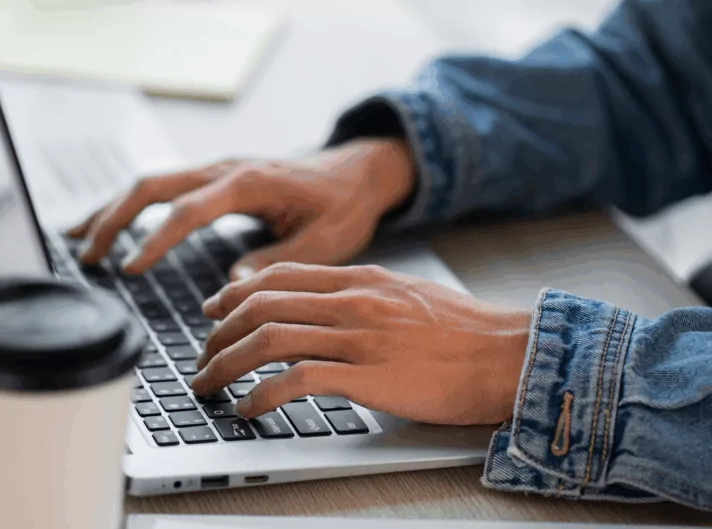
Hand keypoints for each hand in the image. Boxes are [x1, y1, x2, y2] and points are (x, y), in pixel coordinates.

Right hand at [68, 139, 414, 279]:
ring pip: (151, 183)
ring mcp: (218, 170)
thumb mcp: (324, 242)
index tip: (128, 270)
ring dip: (112, 209)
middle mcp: (227, 169)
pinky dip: (131, 206)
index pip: (189, 211)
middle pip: (154, 186)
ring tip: (77, 239)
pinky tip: (109, 223)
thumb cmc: (345, 206)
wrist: (358, 173)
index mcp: (250, 183)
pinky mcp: (216, 178)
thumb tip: (231, 288)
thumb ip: (276, 262)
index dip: (155, 241)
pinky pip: (164, 188)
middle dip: (114, 220)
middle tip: (87, 257)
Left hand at [190, 263, 532, 425]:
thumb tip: (327, 308)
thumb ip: (363, 297)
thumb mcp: (407, 296)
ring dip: (227, 364)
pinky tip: (249, 407)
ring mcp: (358, 337)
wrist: (509, 354)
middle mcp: (352, 301)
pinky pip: (296, 380)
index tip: (213, 310)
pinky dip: (262, 394)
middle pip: (262, 305)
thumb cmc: (465, 332)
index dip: (235, 293)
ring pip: (269, 339)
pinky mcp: (368, 376)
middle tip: (203, 356)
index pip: (280, 276)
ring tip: (209, 384)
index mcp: (360, 279)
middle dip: (219, 332)